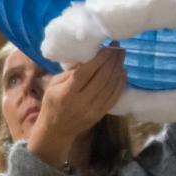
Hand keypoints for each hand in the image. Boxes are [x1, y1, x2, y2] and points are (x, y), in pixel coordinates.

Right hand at [26, 46, 125, 169]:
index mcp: (67, 93)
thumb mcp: (53, 85)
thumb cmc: (52, 103)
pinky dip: (120, 83)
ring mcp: (93, 109)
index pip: (86, 73)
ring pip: (110, 86)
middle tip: (117, 47)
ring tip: (121, 55)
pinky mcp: (101, 114)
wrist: (57, 130)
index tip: (108, 46)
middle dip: (112, 60)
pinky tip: (122, 72)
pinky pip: (114, 97)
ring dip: (118, 68)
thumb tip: (88, 57)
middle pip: (102, 78)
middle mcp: (82, 102)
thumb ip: (70, 73)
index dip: (99, 58)